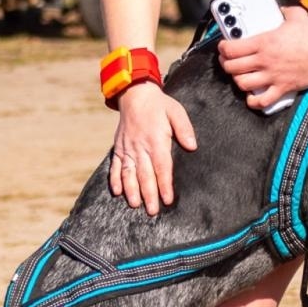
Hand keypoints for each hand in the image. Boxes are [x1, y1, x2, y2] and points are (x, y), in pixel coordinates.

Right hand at [109, 82, 196, 214]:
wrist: (135, 95)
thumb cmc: (159, 105)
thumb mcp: (176, 111)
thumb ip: (184, 129)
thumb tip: (192, 146)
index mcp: (156, 139)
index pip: (161, 166)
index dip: (164, 184)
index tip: (168, 199)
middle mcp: (140, 146)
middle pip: (145, 174)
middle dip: (149, 194)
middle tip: (153, 211)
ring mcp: (127, 148)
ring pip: (128, 173)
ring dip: (131, 190)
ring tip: (135, 205)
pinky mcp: (118, 147)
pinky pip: (115, 165)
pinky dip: (114, 179)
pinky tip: (116, 191)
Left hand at [216, 4, 307, 111]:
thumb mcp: (294, 15)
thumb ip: (283, 11)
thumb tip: (280, 9)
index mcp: (264, 42)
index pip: (232, 48)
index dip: (222, 48)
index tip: (222, 47)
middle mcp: (264, 60)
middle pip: (233, 67)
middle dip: (225, 64)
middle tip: (227, 61)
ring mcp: (272, 76)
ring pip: (243, 84)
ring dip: (237, 80)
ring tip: (239, 75)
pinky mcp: (283, 87)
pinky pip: (263, 101)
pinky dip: (254, 101)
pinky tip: (252, 96)